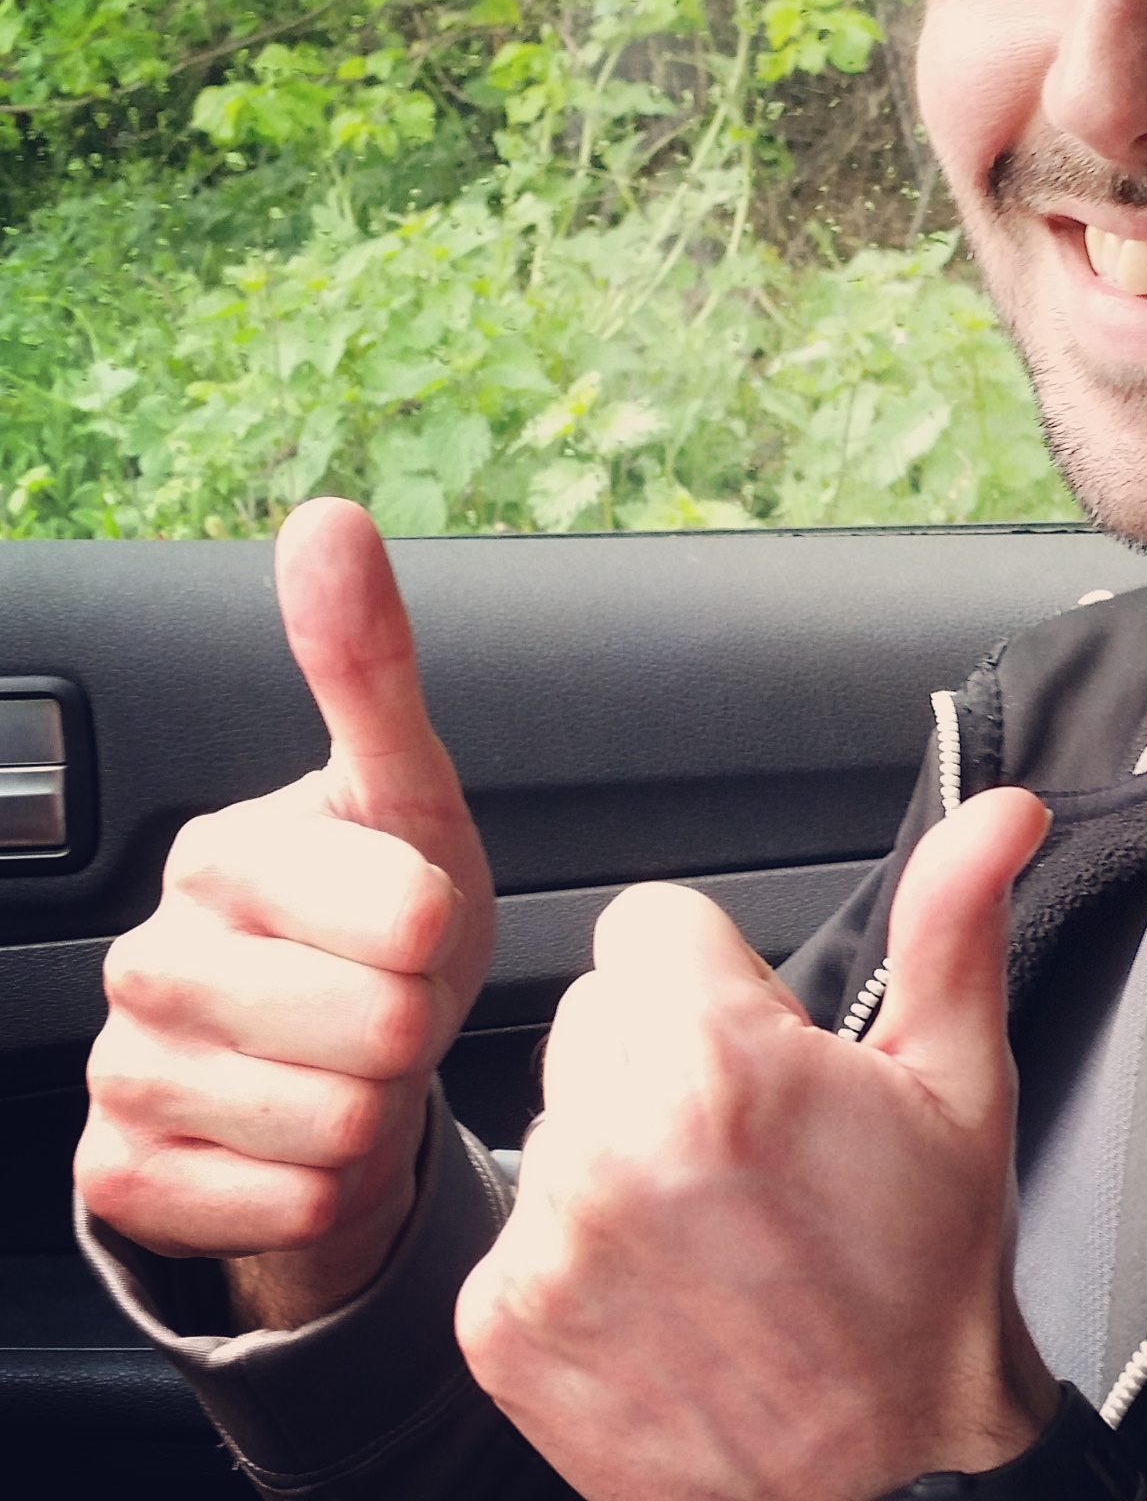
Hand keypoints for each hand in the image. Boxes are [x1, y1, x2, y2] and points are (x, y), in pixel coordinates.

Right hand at [77, 498, 494, 1327]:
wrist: (339, 1062)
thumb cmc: (387, 918)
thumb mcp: (408, 792)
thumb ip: (370, 665)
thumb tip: (326, 519)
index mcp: (223, 852)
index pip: (408, 915)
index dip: (444, 931)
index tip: (418, 918)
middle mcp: (151, 955)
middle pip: (376, 1028)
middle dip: (415, 1026)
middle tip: (391, 1001)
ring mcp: (125, 1069)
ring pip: (330, 1124)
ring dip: (373, 1108)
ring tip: (352, 1065)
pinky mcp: (123, 1175)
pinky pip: (280, 1205)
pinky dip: (324, 1186)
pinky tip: (304, 1138)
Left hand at [456, 788, 1059, 1500]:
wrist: (879, 1479)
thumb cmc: (926, 1274)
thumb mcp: (961, 1079)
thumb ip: (954, 919)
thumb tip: (1000, 807)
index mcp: (718, 1064)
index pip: (651, 922)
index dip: (721, 975)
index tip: (768, 1045)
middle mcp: (613, 1145)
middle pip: (598, 1007)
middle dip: (667, 1048)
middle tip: (751, 1138)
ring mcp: (547, 1241)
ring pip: (558, 1106)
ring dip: (619, 1139)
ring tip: (713, 1214)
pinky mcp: (502, 1323)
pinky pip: (522, 1211)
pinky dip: (578, 1238)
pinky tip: (663, 1280)